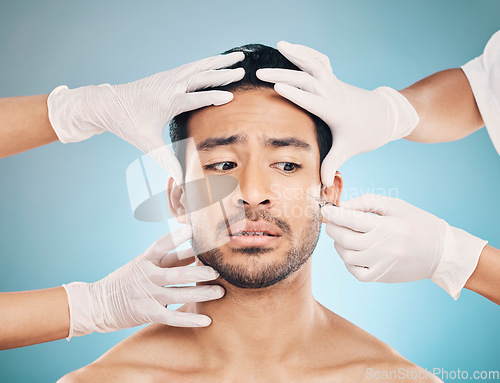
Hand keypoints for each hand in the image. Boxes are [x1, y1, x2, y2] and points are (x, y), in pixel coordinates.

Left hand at [47, 51, 244, 184]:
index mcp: (168, 100)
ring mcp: (169, 77)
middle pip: (202, 76)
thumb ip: (166, 161)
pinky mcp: (168, 75)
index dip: (213, 97)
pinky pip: (192, 66)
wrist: (107, 103)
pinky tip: (217, 61)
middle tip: (243, 71)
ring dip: (219, 62)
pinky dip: (208, 62)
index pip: (196, 97)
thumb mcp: (147, 144)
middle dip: (224, 73)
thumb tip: (181, 181)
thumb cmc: (127, 124)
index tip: (232, 97)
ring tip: (238, 57)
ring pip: (199, 66)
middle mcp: (171, 85)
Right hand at [63, 225, 223, 337]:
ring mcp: (147, 294)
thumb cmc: (127, 281)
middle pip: (176, 272)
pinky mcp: (147, 312)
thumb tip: (196, 253)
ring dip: (201, 293)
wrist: (98, 304)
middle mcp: (147, 276)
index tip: (192, 229)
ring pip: (178, 293)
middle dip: (198, 272)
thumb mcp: (142, 264)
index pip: (161, 245)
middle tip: (217, 271)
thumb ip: (167, 260)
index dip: (175, 237)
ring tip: (220, 292)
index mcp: (145, 260)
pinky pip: (172, 316)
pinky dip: (190, 319)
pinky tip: (206, 321)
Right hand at [256, 41, 418, 186]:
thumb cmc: (366, 133)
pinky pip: (320, 61)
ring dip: (297, 54)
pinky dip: (306, 52)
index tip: (276, 87)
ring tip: (280, 45)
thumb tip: (323, 186)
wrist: (387, 116)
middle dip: (283, 74)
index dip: (295, 93)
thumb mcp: (348, 149)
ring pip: (314, 63)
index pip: (311, 99)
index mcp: (334, 110)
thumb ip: (332, 164)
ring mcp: (334, 82)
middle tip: (260, 73)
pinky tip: (292, 48)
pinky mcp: (334, 78)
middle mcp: (333, 92)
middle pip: (307, 78)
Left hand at [321, 194, 486, 297]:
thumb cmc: (417, 223)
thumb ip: (367, 202)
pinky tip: (353, 252)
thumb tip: (342, 206)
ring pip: (346, 255)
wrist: (441, 252)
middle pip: (344, 238)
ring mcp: (380, 264)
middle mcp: (382, 247)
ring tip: (344, 235)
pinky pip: (355, 271)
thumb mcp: (395, 205)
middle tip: (331, 221)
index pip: (350, 220)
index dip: (333, 214)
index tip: (324, 209)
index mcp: (386, 226)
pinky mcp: (381, 276)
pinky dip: (348, 261)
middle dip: (332, 227)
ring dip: (339, 244)